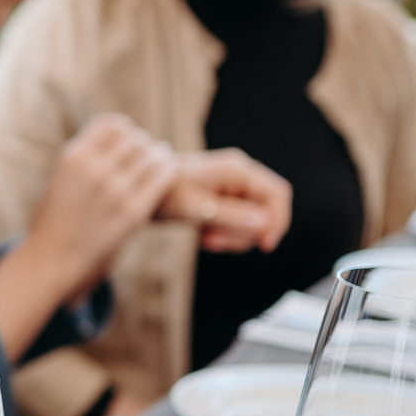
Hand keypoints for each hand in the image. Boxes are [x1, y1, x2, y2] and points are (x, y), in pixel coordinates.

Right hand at [19, 114, 179, 290]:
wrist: (49, 263)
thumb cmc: (54, 224)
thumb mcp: (60, 181)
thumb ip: (84, 162)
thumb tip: (117, 145)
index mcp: (72, 157)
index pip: (112, 123)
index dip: (125, 131)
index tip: (127, 144)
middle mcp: (93, 168)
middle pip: (135, 137)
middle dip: (143, 145)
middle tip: (146, 157)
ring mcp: (114, 190)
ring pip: (152, 154)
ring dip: (159, 157)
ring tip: (159, 164)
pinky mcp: (133, 211)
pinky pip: (163, 176)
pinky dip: (167, 171)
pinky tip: (165, 176)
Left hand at [159, 149, 291, 253]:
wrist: (137, 190)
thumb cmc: (163, 194)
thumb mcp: (196, 208)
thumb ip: (231, 215)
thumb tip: (264, 223)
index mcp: (237, 170)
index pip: (277, 193)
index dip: (278, 220)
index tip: (265, 246)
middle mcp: (239, 176)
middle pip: (266, 210)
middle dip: (246, 233)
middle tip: (215, 242)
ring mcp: (232, 188)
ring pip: (253, 220)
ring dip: (233, 236)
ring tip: (206, 240)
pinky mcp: (224, 200)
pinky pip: (238, 222)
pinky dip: (226, 234)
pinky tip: (205, 236)